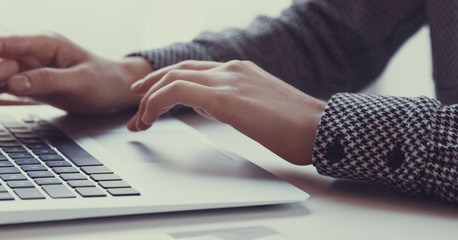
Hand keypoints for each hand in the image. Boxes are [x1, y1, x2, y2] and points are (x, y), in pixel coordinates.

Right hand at [0, 33, 152, 123]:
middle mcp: (32, 52)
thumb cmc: (103, 80)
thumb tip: (15, 84)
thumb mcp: (80, 82)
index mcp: (44, 44)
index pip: (2, 46)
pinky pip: (1, 87)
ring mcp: (28, 67)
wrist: (116, 88)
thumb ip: (48, 81)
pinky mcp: (28, 82)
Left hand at [127, 60, 325, 164]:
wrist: (322, 129)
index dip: (166, 82)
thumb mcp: (257, 109)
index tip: (150, 99)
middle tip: (135, 106)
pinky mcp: (225, 97)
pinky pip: (177, 92)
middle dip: (150, 88)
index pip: (193, 70)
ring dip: (149, 100)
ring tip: (139, 121)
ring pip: (173, 78)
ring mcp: (228, 80)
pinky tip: (150, 118)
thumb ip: (230, 101)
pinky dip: (156, 103)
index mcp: (240, 70)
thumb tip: (207, 105)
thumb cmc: (297, 127)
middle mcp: (231, 70)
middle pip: (178, 70)